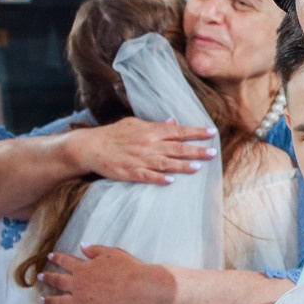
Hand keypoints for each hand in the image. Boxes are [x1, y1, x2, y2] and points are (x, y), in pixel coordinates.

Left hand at [40, 245, 173, 303]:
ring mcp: (81, 302)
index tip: (50, 256)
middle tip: (39, 277)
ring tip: (41, 300)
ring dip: (49, 300)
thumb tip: (82, 246)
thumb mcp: (112, 253)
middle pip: (58, 281)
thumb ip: (95, 250)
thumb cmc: (128, 269)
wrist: (138, 289)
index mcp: (83, 269)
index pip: (65, 262)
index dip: (57, 258)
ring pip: (60, 301)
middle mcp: (78, 285)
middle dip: (47, 278)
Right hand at [69, 117, 216, 185]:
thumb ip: (155, 124)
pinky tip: (171, 181)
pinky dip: (159, 179)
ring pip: (165, 163)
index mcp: (150, 131)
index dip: (196, 132)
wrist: (91, 147)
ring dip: (182, 166)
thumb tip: (173, 121)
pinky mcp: (130, 172)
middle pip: (176, 147)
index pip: (178, 131)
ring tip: (198, 167)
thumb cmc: (113, 134)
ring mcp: (140, 159)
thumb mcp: (134, 124)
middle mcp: (148, 144)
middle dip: (196, 150)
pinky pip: (147, 176)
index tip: (212, 133)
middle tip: (213, 152)